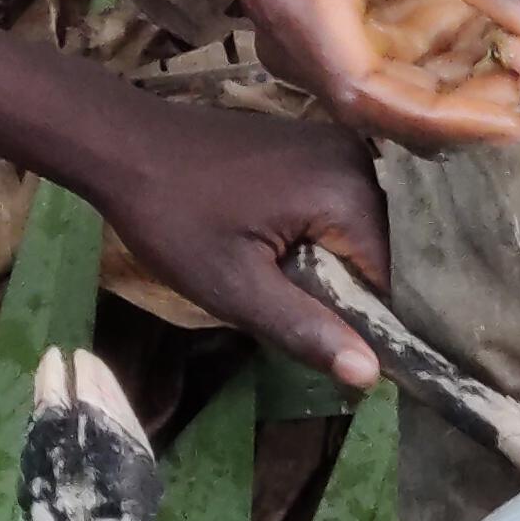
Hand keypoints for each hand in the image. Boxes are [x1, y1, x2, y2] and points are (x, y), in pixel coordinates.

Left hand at [64, 72, 397, 379]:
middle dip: (361, 296)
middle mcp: (360, 160)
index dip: (377, 326)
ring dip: (346, 270)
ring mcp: (342, 146)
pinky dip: (332, 241)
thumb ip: (306, 330)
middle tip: (316, 328)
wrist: (124, 144)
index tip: (348, 357)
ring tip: (302, 293)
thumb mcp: (235, 288)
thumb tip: (372, 375)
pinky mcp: (321, 146)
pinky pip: (348, 208)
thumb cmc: (174, 218)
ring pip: (370, 232)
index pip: (395, 279)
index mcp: (347, 192)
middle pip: (389, 253)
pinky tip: (297, 261)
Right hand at [248, 0, 519, 147]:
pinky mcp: (388, 14)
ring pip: (442, 79)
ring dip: (518, 55)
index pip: (368, 92)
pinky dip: (508, 23)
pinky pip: (452, 44)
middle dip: (502, 90)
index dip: (448, 117)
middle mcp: (312, 30)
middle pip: (410, 100)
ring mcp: (351, 26)